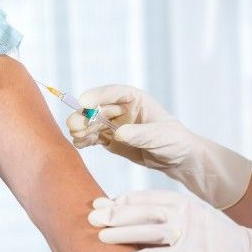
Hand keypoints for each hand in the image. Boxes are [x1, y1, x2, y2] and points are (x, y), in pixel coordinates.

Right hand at [67, 85, 251, 208]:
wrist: (178, 159)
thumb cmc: (175, 141)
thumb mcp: (160, 136)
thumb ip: (139, 134)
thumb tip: (117, 133)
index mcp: (135, 99)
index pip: (113, 93)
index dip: (97, 96)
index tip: (83, 102)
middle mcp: (121, 109)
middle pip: (97, 108)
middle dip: (84, 116)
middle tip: (74, 125)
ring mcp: (114, 124)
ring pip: (92, 123)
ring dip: (82, 128)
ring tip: (76, 137)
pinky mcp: (110, 139)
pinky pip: (94, 137)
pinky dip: (85, 140)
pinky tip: (79, 144)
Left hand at [89, 190, 251, 251]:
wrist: (247, 251)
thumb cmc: (211, 233)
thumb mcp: (188, 214)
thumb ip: (163, 213)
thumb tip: (128, 214)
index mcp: (180, 200)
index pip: (144, 197)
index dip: (119, 200)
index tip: (98, 204)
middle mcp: (184, 211)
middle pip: (143, 210)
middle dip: (115, 214)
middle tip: (91, 218)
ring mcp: (190, 231)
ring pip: (150, 230)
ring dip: (123, 234)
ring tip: (100, 237)